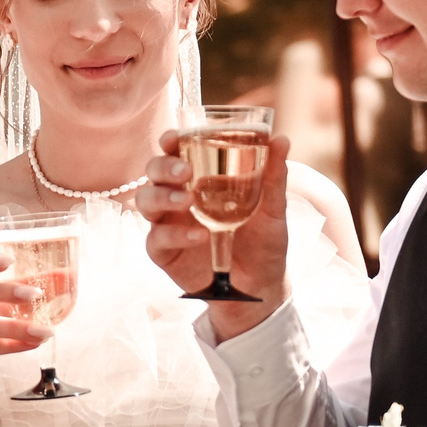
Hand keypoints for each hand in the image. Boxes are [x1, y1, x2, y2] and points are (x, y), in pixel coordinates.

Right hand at [137, 130, 293, 337]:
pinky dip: (176, 235)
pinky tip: (199, 236)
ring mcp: (168, 224)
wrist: (261, 288)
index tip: (174, 138)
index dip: (169, 142)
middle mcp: (178, 197)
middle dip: (163, 167)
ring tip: (187, 201)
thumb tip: (280, 139)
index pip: (176, 153)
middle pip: (154, 172)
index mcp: (199, 179)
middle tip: (185, 172)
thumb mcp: (273, 209)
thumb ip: (274, 176)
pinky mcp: (165, 252)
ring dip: (162, 197)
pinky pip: (157, 239)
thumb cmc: (264, 243)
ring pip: (146, 201)